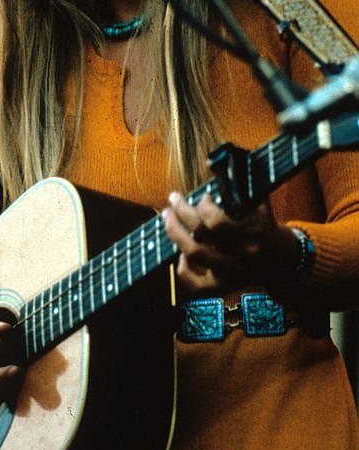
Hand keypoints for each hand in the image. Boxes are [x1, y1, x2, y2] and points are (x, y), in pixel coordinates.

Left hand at [162, 191, 300, 298]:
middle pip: (201, 237)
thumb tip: (215, 162)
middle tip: (173, 199)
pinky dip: (183, 269)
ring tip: (167, 217)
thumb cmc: (265, 224)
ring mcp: (232, 273)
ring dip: (175, 233)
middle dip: (181, 213)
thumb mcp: (260, 203)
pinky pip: (196, 284)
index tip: (202, 196)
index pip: (217, 223)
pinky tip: (181, 255)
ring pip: (194, 255)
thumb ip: (240, 184)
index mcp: (255, 233)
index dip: (203, 207)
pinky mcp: (224, 287)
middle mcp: (243, 256)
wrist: (282, 260)